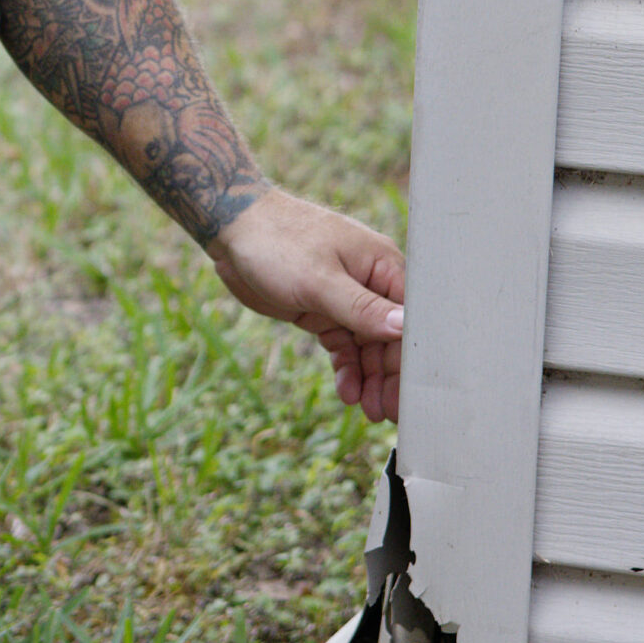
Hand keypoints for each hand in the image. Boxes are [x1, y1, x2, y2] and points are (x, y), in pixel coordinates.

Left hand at [204, 189, 406, 421]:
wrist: (233, 230)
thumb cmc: (277, 241)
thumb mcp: (320, 279)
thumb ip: (362, 307)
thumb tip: (404, 327)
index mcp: (382, 265)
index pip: (410, 318)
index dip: (411, 356)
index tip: (410, 392)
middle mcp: (371, 283)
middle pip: (391, 337)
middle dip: (390, 375)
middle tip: (386, 412)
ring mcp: (347, 298)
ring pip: (367, 346)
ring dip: (369, 377)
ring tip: (367, 410)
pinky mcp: (323, 311)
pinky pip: (344, 346)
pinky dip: (347, 368)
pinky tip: (348, 392)